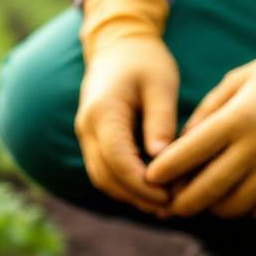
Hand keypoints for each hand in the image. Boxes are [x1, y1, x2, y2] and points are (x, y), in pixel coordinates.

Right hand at [76, 35, 177, 215]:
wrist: (118, 47)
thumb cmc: (144, 61)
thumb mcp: (161, 85)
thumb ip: (161, 122)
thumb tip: (163, 160)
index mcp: (103, 112)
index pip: (117, 159)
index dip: (141, 184)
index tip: (168, 197)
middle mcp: (87, 127)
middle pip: (106, 176)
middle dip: (136, 196)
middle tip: (169, 208)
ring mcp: (86, 136)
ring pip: (102, 179)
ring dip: (129, 196)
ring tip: (162, 206)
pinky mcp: (92, 141)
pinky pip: (104, 171)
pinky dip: (124, 185)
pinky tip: (150, 192)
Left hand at [145, 2, 255, 219]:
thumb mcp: (236, 81)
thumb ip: (204, 113)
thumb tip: (177, 147)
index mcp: (234, 120)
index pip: (185, 157)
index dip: (161, 173)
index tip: (150, 178)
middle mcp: (254, 149)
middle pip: (204, 193)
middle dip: (181, 203)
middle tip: (172, 202)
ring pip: (231, 208)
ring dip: (213, 208)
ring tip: (207, 198)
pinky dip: (247, 210)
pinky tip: (241, 197)